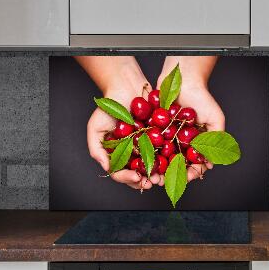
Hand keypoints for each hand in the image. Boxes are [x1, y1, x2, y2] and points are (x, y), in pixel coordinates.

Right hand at [75, 56, 160, 189]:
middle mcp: (132, 154)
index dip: (128, 178)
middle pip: (138, 174)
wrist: (127, 87)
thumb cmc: (109, 107)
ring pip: (153, 167)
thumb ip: (97, 150)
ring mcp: (147, 147)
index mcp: (117, 155)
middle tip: (153, 182)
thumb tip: (107, 168)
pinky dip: (169, 159)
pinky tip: (172, 162)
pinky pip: (166, 151)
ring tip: (163, 177)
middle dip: (146, 181)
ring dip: (159, 175)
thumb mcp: (95, 128)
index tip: (136, 178)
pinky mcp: (161, 138)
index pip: (120, 173)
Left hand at [155, 56, 220, 183]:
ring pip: (159, 158)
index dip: (190, 173)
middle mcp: (179, 143)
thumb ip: (217, 140)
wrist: (183, 78)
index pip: (192, 165)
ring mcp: (165, 137)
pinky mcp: (152, 129)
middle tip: (163, 181)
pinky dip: (144, 152)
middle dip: (168, 175)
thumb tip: (211, 164)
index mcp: (194, 145)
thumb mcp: (216, 119)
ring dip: (154, 168)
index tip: (187, 177)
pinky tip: (140, 160)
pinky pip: (147, 144)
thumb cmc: (203, 98)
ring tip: (150, 174)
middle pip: (174, 165)